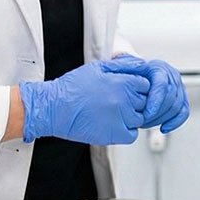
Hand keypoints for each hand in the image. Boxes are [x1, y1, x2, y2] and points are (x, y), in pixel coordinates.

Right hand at [19, 60, 149, 144]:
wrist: (53, 108)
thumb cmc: (72, 87)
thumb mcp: (98, 67)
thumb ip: (124, 65)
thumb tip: (142, 64)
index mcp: (123, 82)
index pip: (146, 85)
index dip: (135, 88)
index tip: (124, 91)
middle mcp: (125, 100)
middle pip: (144, 102)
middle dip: (133, 102)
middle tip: (114, 103)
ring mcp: (121, 118)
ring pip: (139, 119)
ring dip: (129, 117)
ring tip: (110, 114)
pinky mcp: (115, 134)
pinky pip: (132, 135)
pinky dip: (125, 132)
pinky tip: (111, 125)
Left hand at [101, 55, 189, 132]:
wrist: (135, 76)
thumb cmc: (127, 73)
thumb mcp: (122, 67)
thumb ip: (122, 67)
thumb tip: (124, 67)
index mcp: (158, 68)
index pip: (163, 84)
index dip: (156, 101)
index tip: (146, 114)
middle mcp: (171, 76)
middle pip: (171, 97)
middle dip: (157, 113)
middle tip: (141, 121)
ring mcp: (178, 87)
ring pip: (177, 106)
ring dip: (162, 119)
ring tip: (145, 124)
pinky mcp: (181, 99)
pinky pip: (183, 112)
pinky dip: (175, 122)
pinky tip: (163, 129)